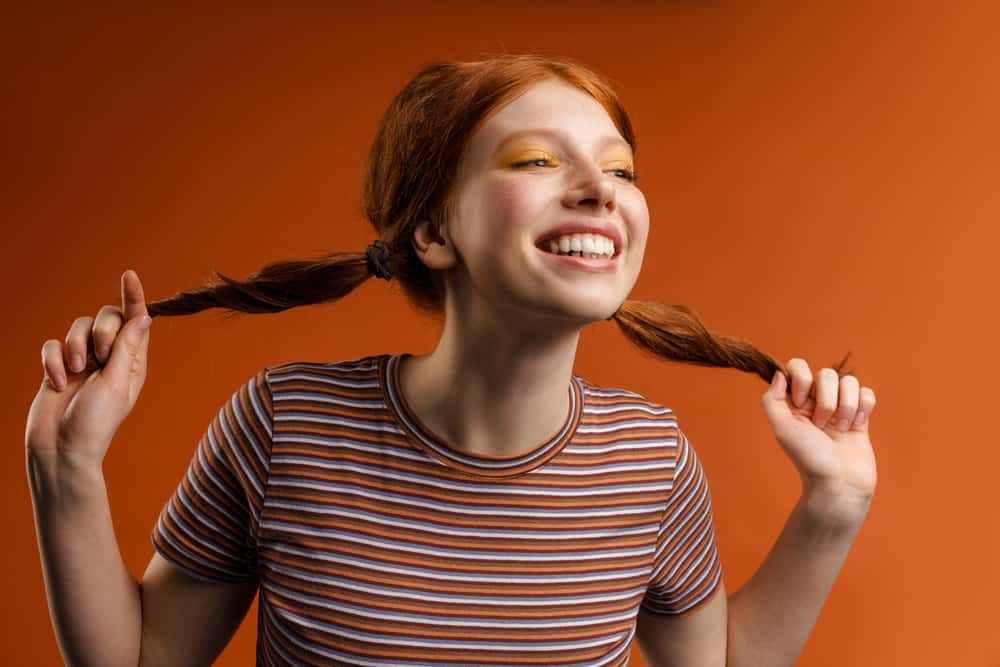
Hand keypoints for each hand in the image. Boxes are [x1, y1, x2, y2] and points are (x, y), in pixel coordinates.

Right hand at [25, 270, 152, 470]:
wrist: (60, 448)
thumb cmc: (95, 422)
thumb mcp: (117, 383)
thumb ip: (127, 348)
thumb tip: (144, 316)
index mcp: (133, 361)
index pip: (136, 320)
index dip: (133, 296)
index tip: (129, 274)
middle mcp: (110, 357)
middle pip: (106, 317)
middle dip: (101, 331)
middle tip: (99, 358)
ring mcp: (82, 361)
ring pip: (78, 327)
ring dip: (75, 346)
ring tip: (76, 372)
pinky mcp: (57, 366)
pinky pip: (52, 344)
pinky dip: (52, 360)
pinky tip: (55, 382)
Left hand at [760, 358, 877, 523]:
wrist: (840, 484)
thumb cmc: (809, 459)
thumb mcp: (782, 429)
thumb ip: (772, 400)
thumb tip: (778, 374)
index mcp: (794, 402)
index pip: (797, 366)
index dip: (802, 378)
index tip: (802, 402)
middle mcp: (815, 401)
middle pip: (826, 373)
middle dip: (827, 399)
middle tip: (822, 425)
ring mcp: (839, 407)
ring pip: (849, 382)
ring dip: (846, 406)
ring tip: (840, 429)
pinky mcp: (860, 415)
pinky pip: (866, 392)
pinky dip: (864, 406)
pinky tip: (857, 425)